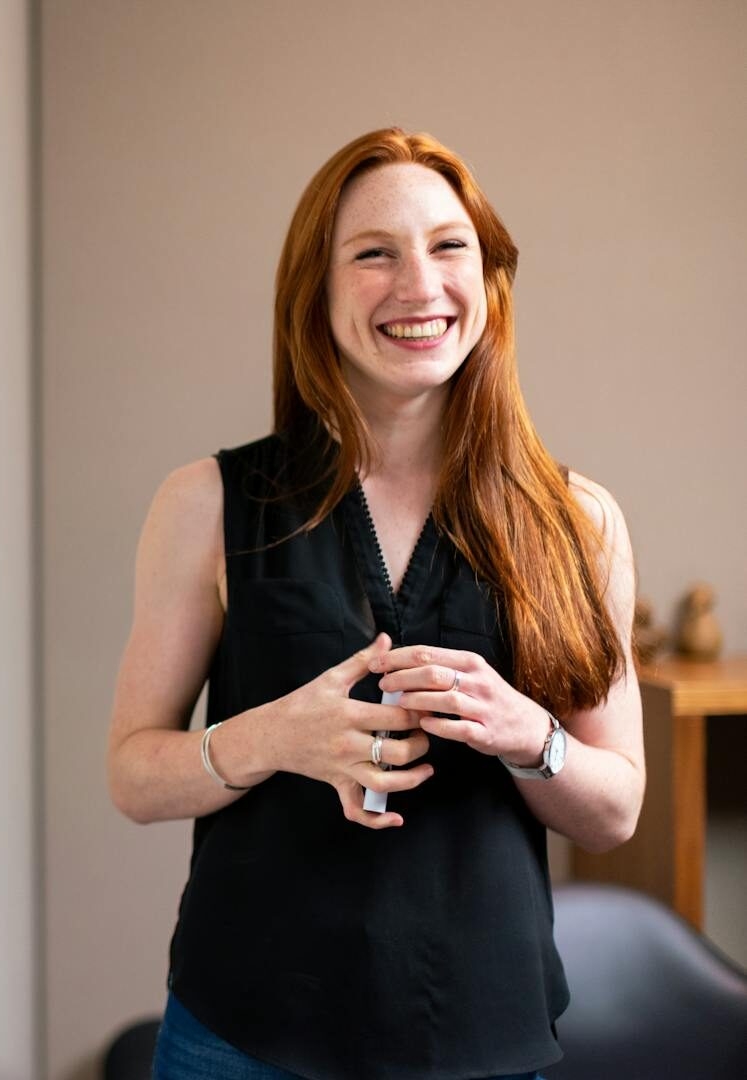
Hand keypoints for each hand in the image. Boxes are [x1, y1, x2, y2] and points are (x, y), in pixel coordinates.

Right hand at [261, 633, 432, 827]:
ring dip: (412, 780)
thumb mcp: (331, 678)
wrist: (270, 735)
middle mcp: (348, 745)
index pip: (397, 718)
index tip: (429, 706)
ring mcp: (343, 768)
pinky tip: (397, 818)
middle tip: (428, 733)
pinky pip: (357, 810)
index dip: (420, 713)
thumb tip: (386, 640)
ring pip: (384, 784)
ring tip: (427, 768)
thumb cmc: (302, 703)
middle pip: (398, 753)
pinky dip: (377, 820)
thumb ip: (363, 660)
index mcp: (349, 714)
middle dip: (421, 744)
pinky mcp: (337, 785)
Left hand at [369, 645, 548, 765]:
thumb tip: (398, 662)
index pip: (427, 653)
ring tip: (398, 702)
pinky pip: (459, 727)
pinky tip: (422, 724)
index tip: (376, 663)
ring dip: (417, 700)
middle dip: (402, 677)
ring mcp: (482, 707)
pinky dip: (438, 725)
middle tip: (383, 683)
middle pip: (433, 673)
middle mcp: (477, 680)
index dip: (398, 657)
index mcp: (469, 662)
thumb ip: (439, 667)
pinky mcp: (485, 731)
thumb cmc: (488, 697)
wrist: (525, 726)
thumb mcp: (470, 674)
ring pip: (445, 698)